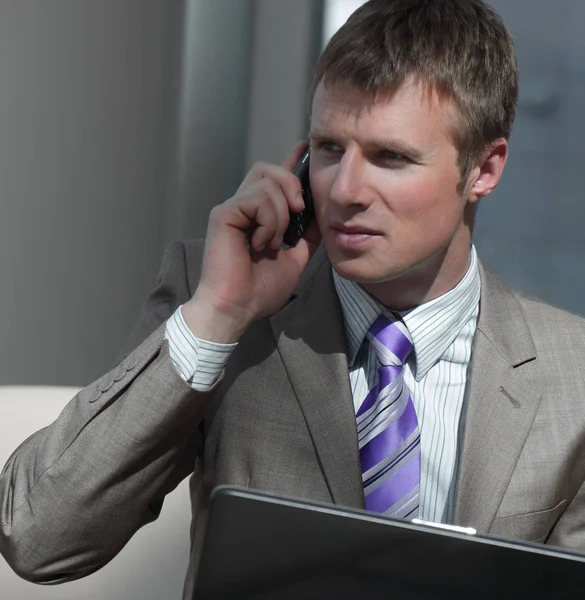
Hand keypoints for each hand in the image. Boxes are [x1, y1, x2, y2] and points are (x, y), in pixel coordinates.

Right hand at [182, 142, 320, 342]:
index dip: (289, 163)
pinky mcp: (223, 213)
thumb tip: (321, 217)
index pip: (272, 179)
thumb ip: (305, 236)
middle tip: (298, 210)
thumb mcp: (295, 259)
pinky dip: (268, 222)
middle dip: (291, 182)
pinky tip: (260, 244)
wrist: (238, 308)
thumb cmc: (260, 289)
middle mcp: (242, 207)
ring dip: (280, 214)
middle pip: (268, 170)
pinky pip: (257, 199)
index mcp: (257, 216)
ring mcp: (231, 208)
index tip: (303, 148)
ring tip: (272, 243)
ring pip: (267, 183)